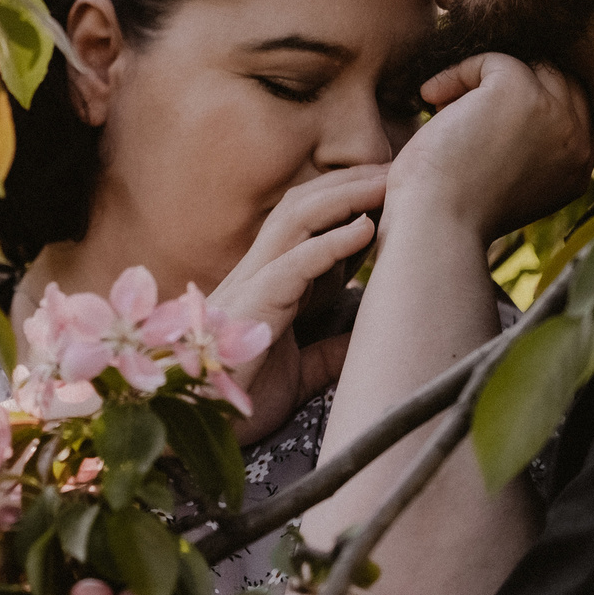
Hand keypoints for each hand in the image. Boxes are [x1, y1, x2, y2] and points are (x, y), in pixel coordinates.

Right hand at [211, 164, 386, 442]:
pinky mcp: (252, 305)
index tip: (392, 190)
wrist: (197, 427)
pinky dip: (331, 242)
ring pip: (295, 218)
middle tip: (396, 168)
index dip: (348, 201)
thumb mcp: (302, 374)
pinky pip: (293, 263)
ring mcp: (252, 283)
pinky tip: (365, 228)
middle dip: (348, 182)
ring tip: (386, 182)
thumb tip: (368, 339)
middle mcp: (258, 272)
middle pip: (303, 205)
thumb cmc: (241, 397)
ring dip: (344, 196)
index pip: (310, 225)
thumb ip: (331, 354)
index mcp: (270, 284)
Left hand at [392, 54, 592, 241]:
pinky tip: (430, 99)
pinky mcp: (520, 91)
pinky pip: (491, 61)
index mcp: (582, 168)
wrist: (436, 226)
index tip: (482, 118)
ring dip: (482, 82)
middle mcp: (579, 141)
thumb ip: (529, 153)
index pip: (573, 108)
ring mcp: (554, 114)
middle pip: (555, 80)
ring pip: (527, 67)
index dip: (529, 102)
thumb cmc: (456, 213)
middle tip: (462, 112)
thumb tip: (509, 110)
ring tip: (446, 112)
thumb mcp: (511, 187)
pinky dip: (456, 74)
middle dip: (508, 87)